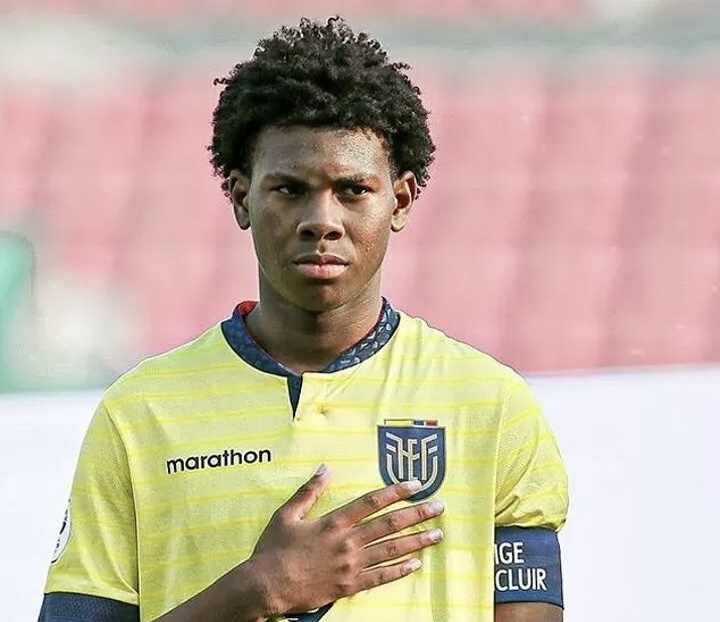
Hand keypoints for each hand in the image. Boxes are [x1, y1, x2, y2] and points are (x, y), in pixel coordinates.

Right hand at [251, 465, 444, 615]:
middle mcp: (347, 542)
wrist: (266, 586)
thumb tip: (325, 468)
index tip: (416, 485)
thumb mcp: (287, 514)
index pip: (372, 502)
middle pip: (389, 525)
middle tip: (439, 508)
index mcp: (334, 522)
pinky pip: (379, 578)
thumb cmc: (273, 549)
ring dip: (417, 541)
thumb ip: (309, 491)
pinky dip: (399, 571)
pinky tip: (416, 564)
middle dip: (417, 515)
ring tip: (437, 535)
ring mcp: (351, 566)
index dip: (396, 491)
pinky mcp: (349, 586)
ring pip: (391, 551)